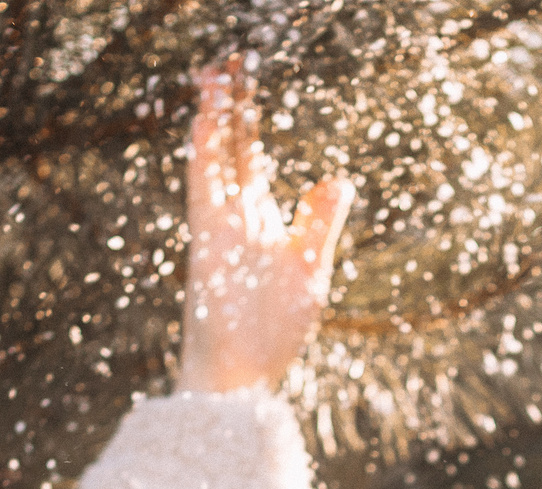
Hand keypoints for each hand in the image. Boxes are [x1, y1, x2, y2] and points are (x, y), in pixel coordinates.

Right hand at [180, 63, 354, 393]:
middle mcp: (235, 216)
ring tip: (215, 75)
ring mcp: (219, 224)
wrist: (241, 373)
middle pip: (230, 146)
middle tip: (227, 63)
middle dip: (229, 105)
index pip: (249, 157)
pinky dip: (205, 151)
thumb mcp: (310, 269)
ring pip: (215, 156)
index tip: (244, 82)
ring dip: (215, 116)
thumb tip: (336, 178)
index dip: (246, 120)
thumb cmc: (273, 331)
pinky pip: (204, 185)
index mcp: (261, 221)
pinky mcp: (209, 238)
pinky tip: (207, 118)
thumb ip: (319, 223)